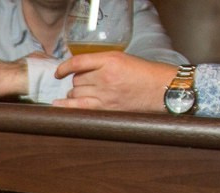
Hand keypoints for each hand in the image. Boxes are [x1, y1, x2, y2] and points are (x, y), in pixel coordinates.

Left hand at [53, 51, 177, 112]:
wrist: (161, 89)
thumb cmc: (143, 73)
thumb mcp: (123, 59)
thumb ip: (101, 62)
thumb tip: (77, 70)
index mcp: (110, 60)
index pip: (78, 62)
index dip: (64, 67)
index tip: (59, 72)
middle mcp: (105, 77)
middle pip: (76, 79)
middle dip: (79, 81)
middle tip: (90, 83)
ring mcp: (104, 94)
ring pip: (75, 92)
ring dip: (76, 93)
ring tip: (89, 93)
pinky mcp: (105, 108)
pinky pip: (78, 107)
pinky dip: (66, 105)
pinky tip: (58, 104)